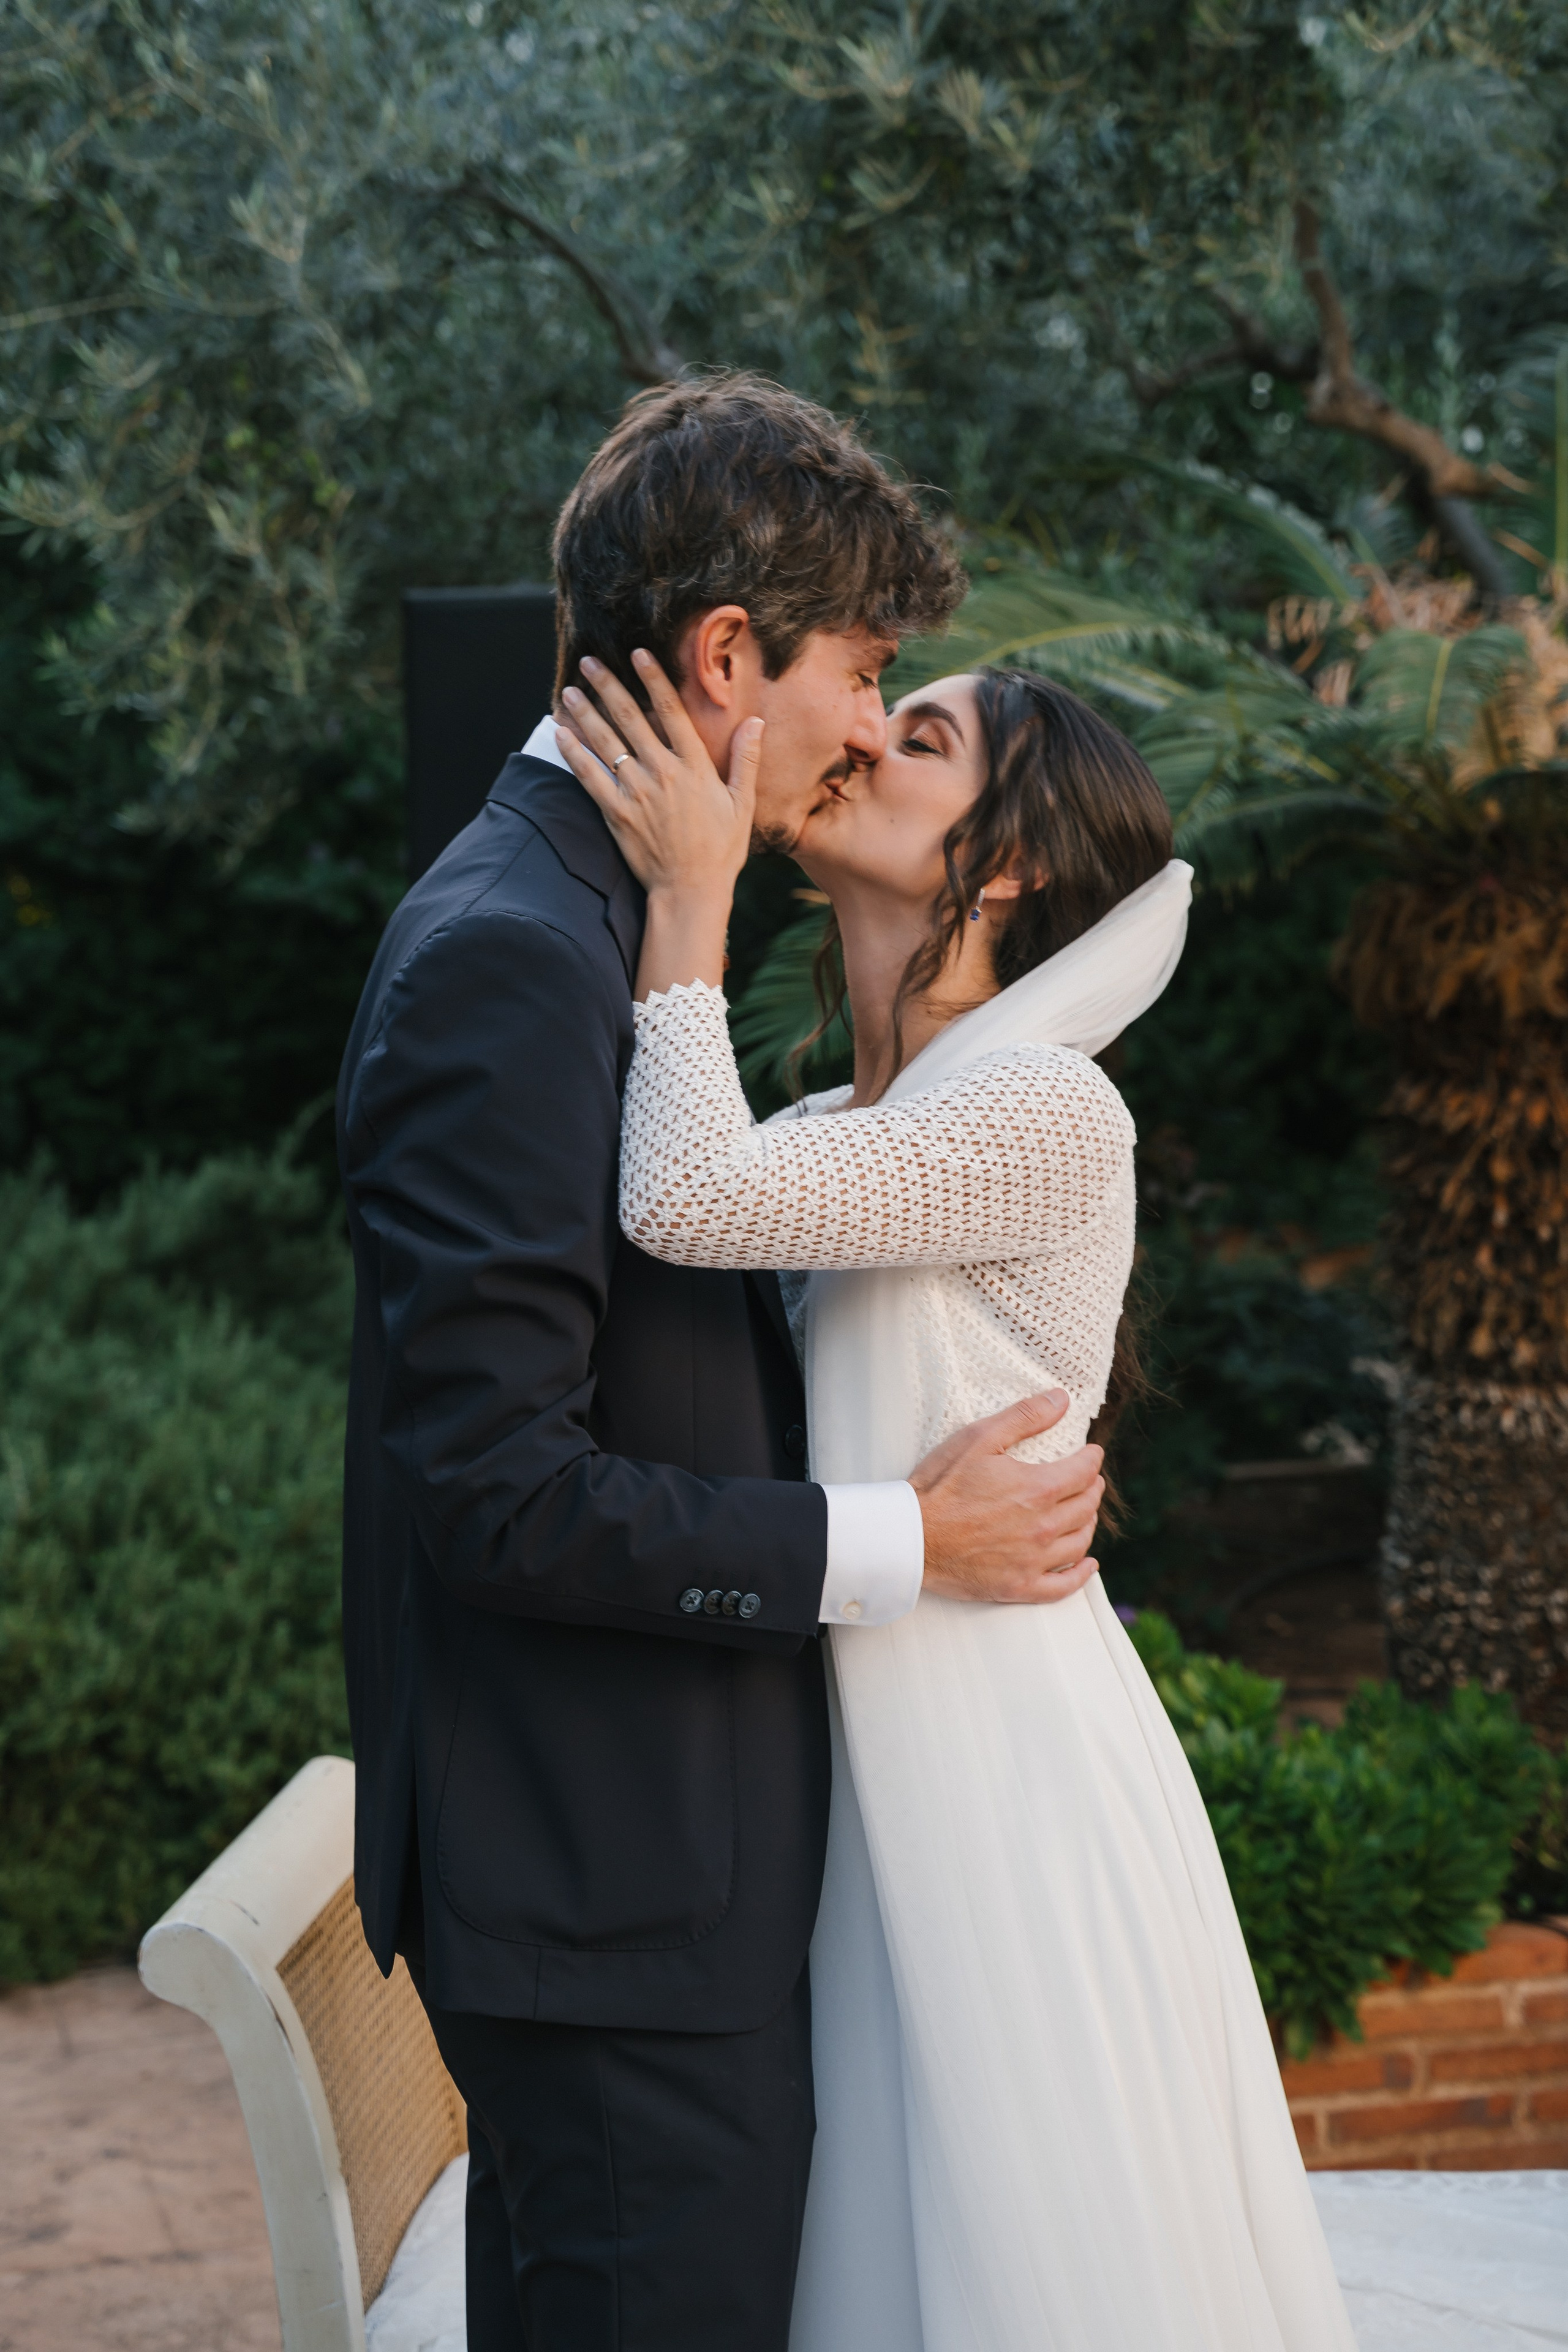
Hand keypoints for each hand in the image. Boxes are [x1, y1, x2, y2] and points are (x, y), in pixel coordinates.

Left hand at [555, 650, 760, 904]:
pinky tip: (560, 733)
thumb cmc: (721, 850)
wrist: (692, 891)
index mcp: (694, 766)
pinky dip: (573, 753)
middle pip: (630, 718)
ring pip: (605, 743)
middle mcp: (662, 773)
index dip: (653, 679)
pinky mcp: (616, 813)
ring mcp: (636, 792)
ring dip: (585, 713)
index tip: (637, 654)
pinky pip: (589, 776)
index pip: (671, 711)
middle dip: (608, 686)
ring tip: (569, 691)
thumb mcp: (743, 803)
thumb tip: (755, 721)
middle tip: (589, 662)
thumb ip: (746, 759)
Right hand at [910, 1391, 1103, 1604]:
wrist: (910, 1536)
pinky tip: (1088, 1564)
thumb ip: (1024, 1416)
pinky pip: (1063, 1586)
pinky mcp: (1019, 1586)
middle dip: (1092, 1489)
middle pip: (1086, 1506)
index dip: (1091, 1459)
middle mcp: (1043, 1527)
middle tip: (1090, 1481)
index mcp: (1037, 1489)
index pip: (1084, 1472)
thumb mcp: (979, 1438)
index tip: (1091, 1453)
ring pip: (1080, 1543)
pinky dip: (1081, 1575)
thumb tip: (1061, 1399)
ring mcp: (1033, 1561)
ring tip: (1085, 1514)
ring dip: (1088, 1524)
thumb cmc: (940, 1485)